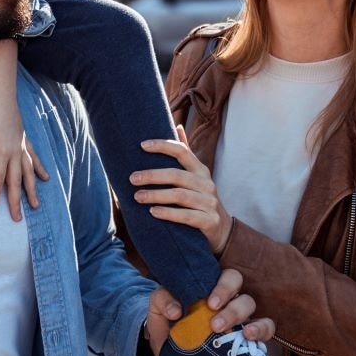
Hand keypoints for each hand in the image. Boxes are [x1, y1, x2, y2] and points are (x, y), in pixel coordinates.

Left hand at [0, 88, 48, 221]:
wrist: (0, 91)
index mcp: (1, 151)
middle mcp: (14, 151)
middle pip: (16, 181)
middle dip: (16, 201)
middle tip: (16, 219)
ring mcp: (22, 145)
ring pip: (28, 173)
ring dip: (31, 190)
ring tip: (35, 206)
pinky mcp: (24, 138)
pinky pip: (34, 157)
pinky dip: (39, 169)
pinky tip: (45, 178)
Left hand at [132, 126, 231, 252]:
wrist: (223, 230)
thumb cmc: (201, 199)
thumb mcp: (196, 176)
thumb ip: (186, 153)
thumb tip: (177, 125)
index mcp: (200, 170)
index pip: (182, 151)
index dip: (163, 146)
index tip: (142, 145)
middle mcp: (206, 184)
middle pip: (177, 175)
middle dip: (152, 175)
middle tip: (132, 178)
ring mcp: (209, 202)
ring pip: (180, 195)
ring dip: (156, 195)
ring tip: (137, 196)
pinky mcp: (209, 221)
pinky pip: (186, 216)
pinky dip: (168, 213)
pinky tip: (152, 212)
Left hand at [143, 267, 273, 355]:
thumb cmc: (167, 329)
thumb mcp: (157, 314)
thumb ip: (160, 301)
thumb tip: (175, 309)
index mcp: (209, 289)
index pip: (227, 277)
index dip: (224, 287)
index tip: (211, 304)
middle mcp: (228, 302)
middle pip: (241, 290)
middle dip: (233, 305)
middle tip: (216, 323)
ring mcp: (240, 320)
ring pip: (252, 308)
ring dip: (248, 319)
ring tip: (236, 333)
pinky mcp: (248, 340)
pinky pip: (266, 330)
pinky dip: (262, 332)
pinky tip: (251, 339)